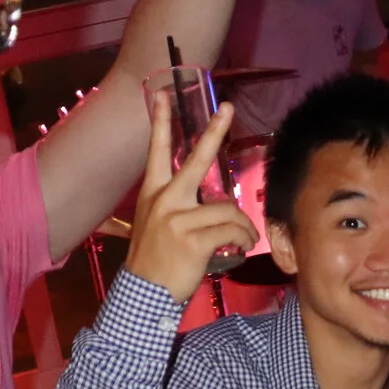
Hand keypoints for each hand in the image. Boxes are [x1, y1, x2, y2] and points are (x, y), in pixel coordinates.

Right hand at [122, 95, 257, 298]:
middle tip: (228, 108)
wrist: (143, 293)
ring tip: (245, 238)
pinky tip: (241, 247)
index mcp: (153, 193)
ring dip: (243, 226)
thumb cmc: (153, 262)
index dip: (161, 122)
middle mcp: (165, 200)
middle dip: (214, 132)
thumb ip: (175, 208)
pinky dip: (243, 239)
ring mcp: (178, 218)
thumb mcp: (153, 227)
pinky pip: (231, 230)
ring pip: (228, 209)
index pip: (157, 152)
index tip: (163, 95)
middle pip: (196, 160)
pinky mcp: (193, 239)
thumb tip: (208, 204)